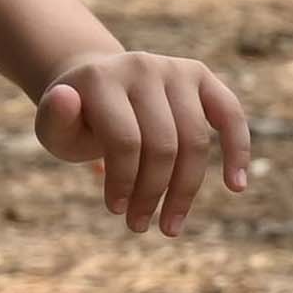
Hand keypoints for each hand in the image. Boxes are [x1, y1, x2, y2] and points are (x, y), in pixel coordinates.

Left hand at [30, 44, 251, 236]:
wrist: (96, 86)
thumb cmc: (76, 119)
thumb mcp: (54, 126)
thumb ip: (55, 118)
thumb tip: (65, 97)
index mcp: (104, 78)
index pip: (126, 141)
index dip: (124, 183)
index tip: (116, 211)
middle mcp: (143, 66)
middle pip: (164, 145)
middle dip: (152, 193)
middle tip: (138, 225)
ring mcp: (176, 68)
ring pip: (195, 141)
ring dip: (185, 191)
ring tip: (170, 226)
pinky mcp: (201, 76)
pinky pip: (231, 114)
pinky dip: (238, 149)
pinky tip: (236, 185)